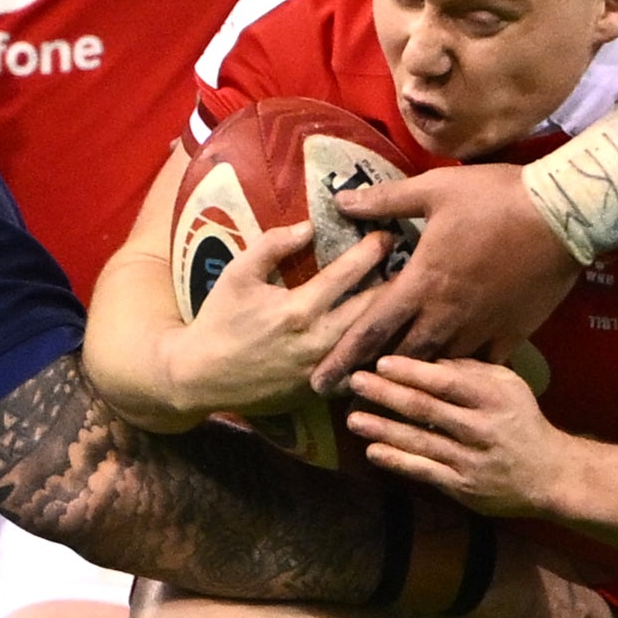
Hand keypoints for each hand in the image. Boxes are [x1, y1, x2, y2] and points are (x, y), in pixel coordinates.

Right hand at [161, 222, 391, 419]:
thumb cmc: (218, 321)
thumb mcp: (236, 275)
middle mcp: (319, 342)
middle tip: (416, 264)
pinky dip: (377, 351)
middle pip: (373, 310)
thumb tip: (309, 226)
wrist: (201, 378)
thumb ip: (272, 246)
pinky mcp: (322, 391)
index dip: (372, 250)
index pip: (348, 275)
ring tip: (411, 296)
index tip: (388, 234)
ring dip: (393, 318)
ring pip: (373, 343)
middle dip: (397, 284)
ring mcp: (324, 370)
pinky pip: (359, 367)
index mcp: (299, 310)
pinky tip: (391, 335)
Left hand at [313, 164, 581, 389]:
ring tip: (397, 396)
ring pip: (440, 368)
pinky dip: (467, 378)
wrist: (563, 212)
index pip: (371, 330)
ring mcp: (481, 328)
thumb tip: (341, 202)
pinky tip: (456, 388)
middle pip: (401, 360)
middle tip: (351, 395)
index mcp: (421, 282)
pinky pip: (484, 367)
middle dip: (374, 380)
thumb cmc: (495, 197)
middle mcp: (446, 315)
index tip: (320, 385)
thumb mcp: (434, 189)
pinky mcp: (512, 332)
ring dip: (416, 382)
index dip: (343, 359)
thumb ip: (384, 201)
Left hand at [345, 354, 582, 519]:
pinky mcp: (462, 486)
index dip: (412, 372)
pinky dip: (397, 461)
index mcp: (493, 398)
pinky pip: (424, 471)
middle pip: (426, 408)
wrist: (548, 475)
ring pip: (420, 441)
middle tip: (355, 382)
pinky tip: (373, 451)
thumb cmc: (521, 421)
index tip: (380, 362)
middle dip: (387, 394)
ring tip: (352, 418)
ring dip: (383, 429)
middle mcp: (481, 428)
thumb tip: (428, 354)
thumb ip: (470, 370)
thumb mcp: (507, 386)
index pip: (446, 381)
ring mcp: (470, 459)